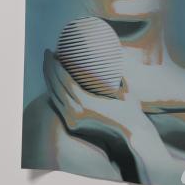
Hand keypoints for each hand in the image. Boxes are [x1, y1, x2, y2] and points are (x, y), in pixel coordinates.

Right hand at [42, 50, 183, 184]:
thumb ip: (109, 87)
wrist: (137, 130)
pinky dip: (62, 72)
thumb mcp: (113, 102)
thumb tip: (111, 69)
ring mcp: (78, 111)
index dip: (50, 78)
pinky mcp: (86, 106)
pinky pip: (69, 85)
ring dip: (51, 69)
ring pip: (58, 85)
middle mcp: (73, 115)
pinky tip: (59, 62)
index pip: (56, 94)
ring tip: (51, 56)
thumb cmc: (128, 116)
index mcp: (75, 116)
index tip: (49, 63)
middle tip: (47, 54)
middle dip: (47, 70)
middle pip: (54, 88)